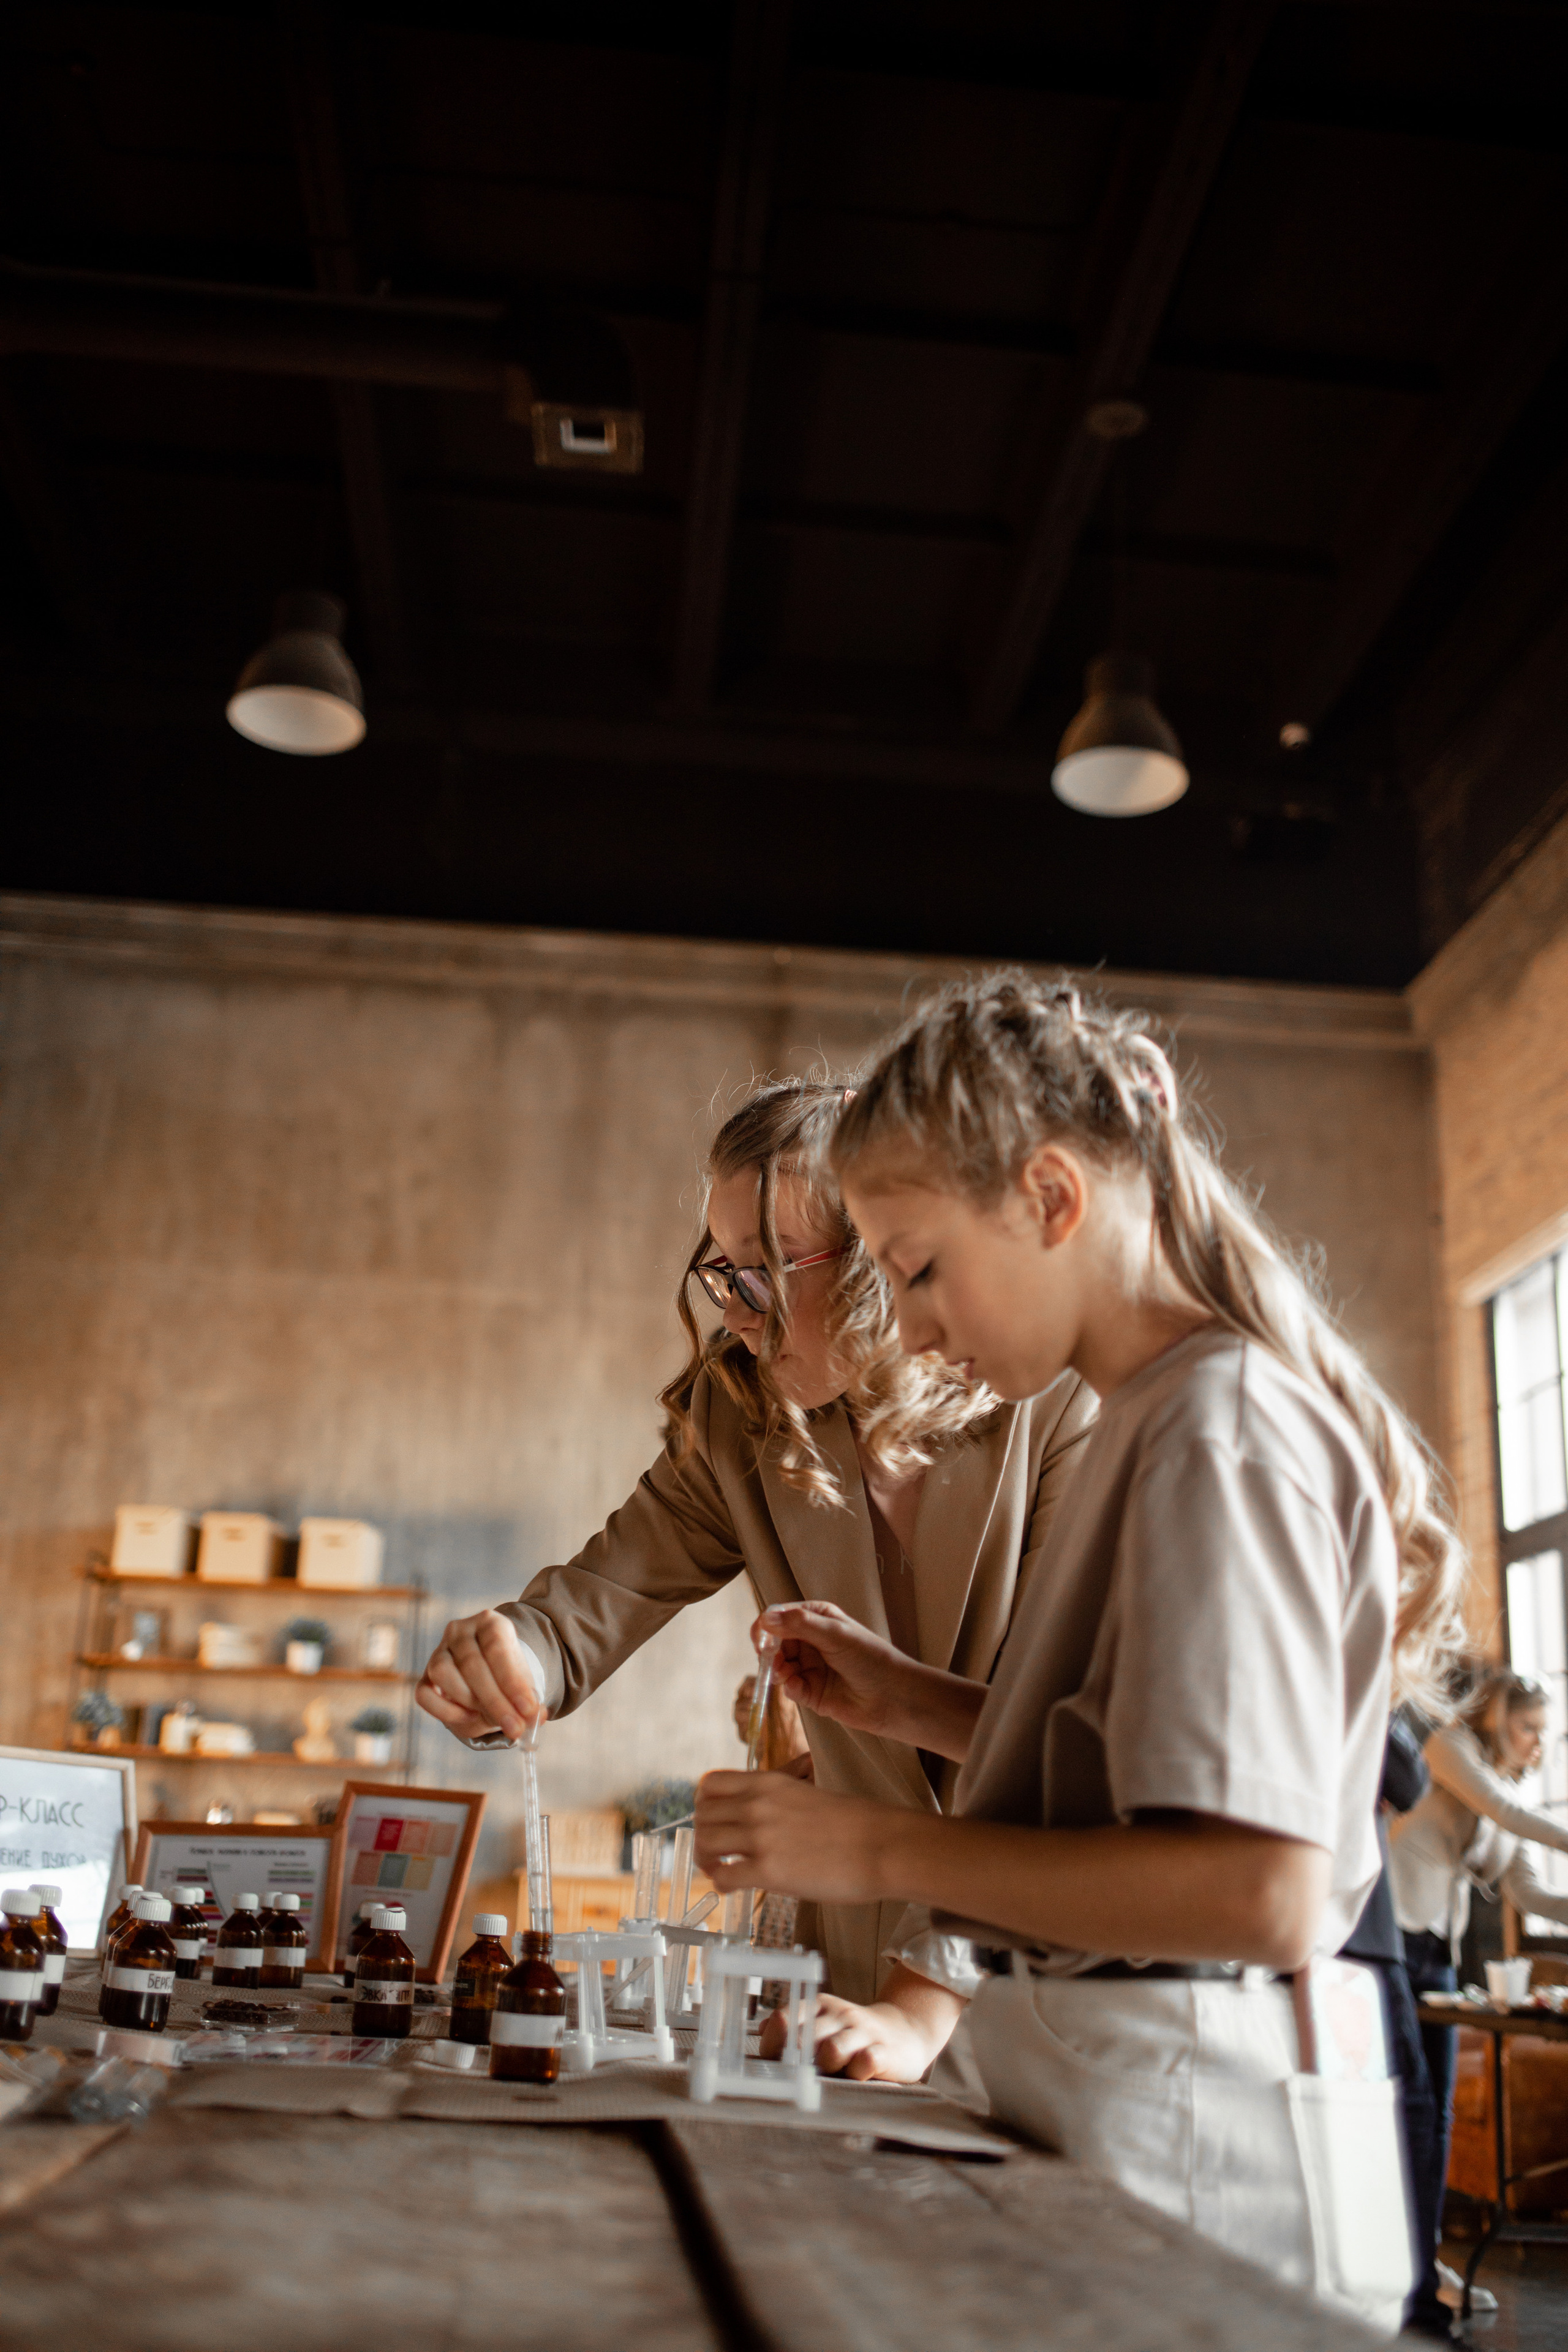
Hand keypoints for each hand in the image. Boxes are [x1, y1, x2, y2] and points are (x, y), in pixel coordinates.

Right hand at [416, 1609, 543, 1742]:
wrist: (489, 1669)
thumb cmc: (507, 1673)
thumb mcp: (523, 1679)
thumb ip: (529, 1698)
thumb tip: (535, 1718)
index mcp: (489, 1622)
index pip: (497, 1648)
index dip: (513, 1681)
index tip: (528, 1710)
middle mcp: (460, 1631)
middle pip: (472, 1664)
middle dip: (496, 1701)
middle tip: (515, 1727)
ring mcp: (438, 1651)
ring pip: (443, 1673)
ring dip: (470, 1702)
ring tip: (492, 1718)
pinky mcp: (425, 1676)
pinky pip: (424, 1694)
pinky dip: (445, 1711)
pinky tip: (468, 1718)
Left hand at [695, 1769, 893, 1904]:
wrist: (881, 1845)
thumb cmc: (854, 1823)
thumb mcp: (806, 1792)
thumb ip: (775, 1797)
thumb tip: (757, 1812)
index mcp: (768, 1782)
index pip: (709, 1783)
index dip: (704, 1803)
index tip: (713, 1819)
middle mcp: (758, 1804)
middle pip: (701, 1814)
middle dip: (702, 1834)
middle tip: (715, 1851)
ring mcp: (761, 1837)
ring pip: (704, 1843)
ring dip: (706, 1859)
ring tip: (720, 1869)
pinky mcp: (768, 1871)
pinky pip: (722, 1877)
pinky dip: (722, 1884)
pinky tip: (735, 1887)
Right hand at [755, 1601, 921, 1739]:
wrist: (892, 1697)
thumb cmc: (870, 1657)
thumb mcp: (835, 1634)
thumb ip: (800, 1624)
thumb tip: (766, 1619)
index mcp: (817, 1618)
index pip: (781, 1616)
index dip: (766, 1626)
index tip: (760, 1639)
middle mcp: (811, 1641)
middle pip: (776, 1642)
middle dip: (769, 1650)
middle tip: (770, 1659)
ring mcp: (811, 1667)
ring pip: (779, 1665)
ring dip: (777, 1669)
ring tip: (784, 1674)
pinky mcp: (811, 1692)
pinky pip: (790, 1688)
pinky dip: (790, 1687)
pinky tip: (798, 1687)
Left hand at [758, 1991, 944, 2082]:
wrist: (905, 2032)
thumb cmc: (854, 2035)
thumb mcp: (824, 2025)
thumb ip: (795, 2028)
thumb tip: (762, 2029)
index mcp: (818, 2006)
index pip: (783, 2018)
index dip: (772, 2045)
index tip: (772, 2063)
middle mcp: (838, 2014)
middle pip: (804, 2038)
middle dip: (796, 2061)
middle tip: (798, 2076)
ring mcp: (862, 2031)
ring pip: (832, 2049)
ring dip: (825, 2066)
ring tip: (830, 2073)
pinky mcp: (885, 2051)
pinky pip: (866, 2062)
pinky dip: (857, 2073)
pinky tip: (857, 2075)